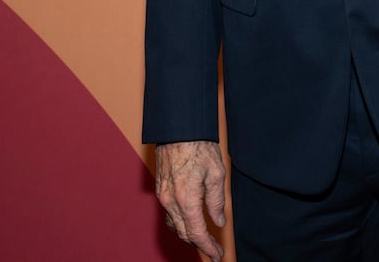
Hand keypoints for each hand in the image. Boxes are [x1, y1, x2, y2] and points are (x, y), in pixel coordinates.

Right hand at [154, 140, 227, 259]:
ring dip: (188, 235)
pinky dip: (180, 223)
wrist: (178, 128)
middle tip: (214, 250)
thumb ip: (217, 200)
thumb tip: (218, 220)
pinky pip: (168, 214)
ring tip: (203, 239)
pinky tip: (189, 222)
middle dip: (199, 244)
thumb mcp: (216, 173)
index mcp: (186, 198)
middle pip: (184, 233)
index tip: (217, 254)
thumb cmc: (198, 146)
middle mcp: (170, 200)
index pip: (197, 233)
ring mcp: (163, 195)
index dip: (208, 247)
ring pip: (174, 225)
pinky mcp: (160, 189)